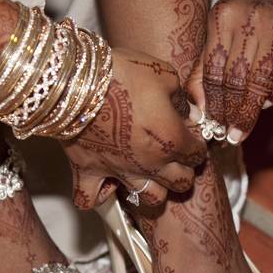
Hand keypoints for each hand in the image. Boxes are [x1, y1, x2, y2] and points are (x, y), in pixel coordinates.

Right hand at [62, 47, 206, 208]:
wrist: (76, 80)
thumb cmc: (122, 73)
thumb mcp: (164, 74)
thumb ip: (182, 98)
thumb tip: (189, 112)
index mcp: (171, 138)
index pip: (197, 154)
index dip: (197, 144)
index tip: (191, 136)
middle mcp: (150, 162)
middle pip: (181, 183)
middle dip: (182, 171)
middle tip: (174, 156)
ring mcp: (119, 170)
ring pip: (150, 199)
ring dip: (154, 189)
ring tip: (148, 174)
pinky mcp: (88, 171)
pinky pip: (91, 199)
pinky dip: (98, 195)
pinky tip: (104, 183)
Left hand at [186, 0, 272, 143]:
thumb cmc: (248, 21)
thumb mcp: (222, 34)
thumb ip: (205, 69)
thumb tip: (197, 110)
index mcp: (223, 16)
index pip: (214, 70)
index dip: (212, 102)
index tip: (211, 124)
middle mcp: (251, 19)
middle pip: (236, 78)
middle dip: (230, 112)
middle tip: (226, 134)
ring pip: (260, 81)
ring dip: (250, 111)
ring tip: (241, 130)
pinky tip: (268, 104)